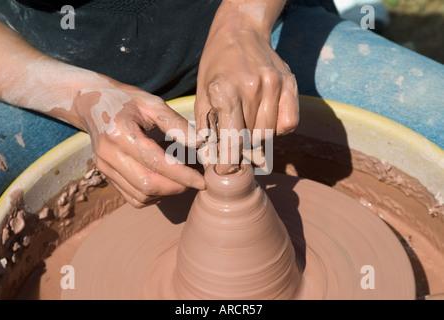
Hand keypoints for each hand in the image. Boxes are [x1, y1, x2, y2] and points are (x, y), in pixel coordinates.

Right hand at [74, 84, 204, 207]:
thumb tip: (202, 143)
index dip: (182, 175)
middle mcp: (109, 154)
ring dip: (166, 192)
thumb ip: (176, 124)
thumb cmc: (126, 100)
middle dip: (177, 187)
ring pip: (141, 195)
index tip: (202, 180)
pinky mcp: (106, 176)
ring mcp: (104, 168)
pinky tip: (164, 181)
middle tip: (195, 180)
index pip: (156, 162)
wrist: (92, 103)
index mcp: (120, 133)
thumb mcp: (152, 104)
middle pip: (148, 184)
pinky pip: (133, 198)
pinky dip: (153, 196)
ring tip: (180, 177)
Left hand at [195, 2, 298, 173]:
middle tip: (234, 144)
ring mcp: (275, 84)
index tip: (225, 171)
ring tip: (247, 125)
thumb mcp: (203, 93)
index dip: (228, 161)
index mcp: (225, 90)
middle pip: (251, 139)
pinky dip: (277, 129)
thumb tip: (212, 160)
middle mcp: (253, 87)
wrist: (241, 31)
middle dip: (241, 148)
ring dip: (258, 138)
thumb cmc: (217, 65)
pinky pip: (288, 124)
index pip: (231, 139)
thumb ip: (207, 128)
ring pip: (270, 134)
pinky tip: (264, 118)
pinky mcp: (291, 83)